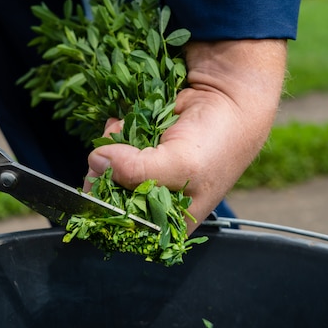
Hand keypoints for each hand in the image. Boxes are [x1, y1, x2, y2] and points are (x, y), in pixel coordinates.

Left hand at [84, 39, 285, 232]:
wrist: (230, 98)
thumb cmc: (217, 144)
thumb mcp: (180, 165)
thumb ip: (136, 171)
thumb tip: (96, 160)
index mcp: (171, 221)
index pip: (126, 228)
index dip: (105, 209)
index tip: (96, 184)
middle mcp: (157, 201)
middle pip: (111, 198)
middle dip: (105, 172)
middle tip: (108, 154)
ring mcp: (148, 172)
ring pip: (110, 169)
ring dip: (110, 149)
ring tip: (121, 134)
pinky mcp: (143, 147)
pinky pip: (116, 146)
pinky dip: (115, 133)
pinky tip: (121, 126)